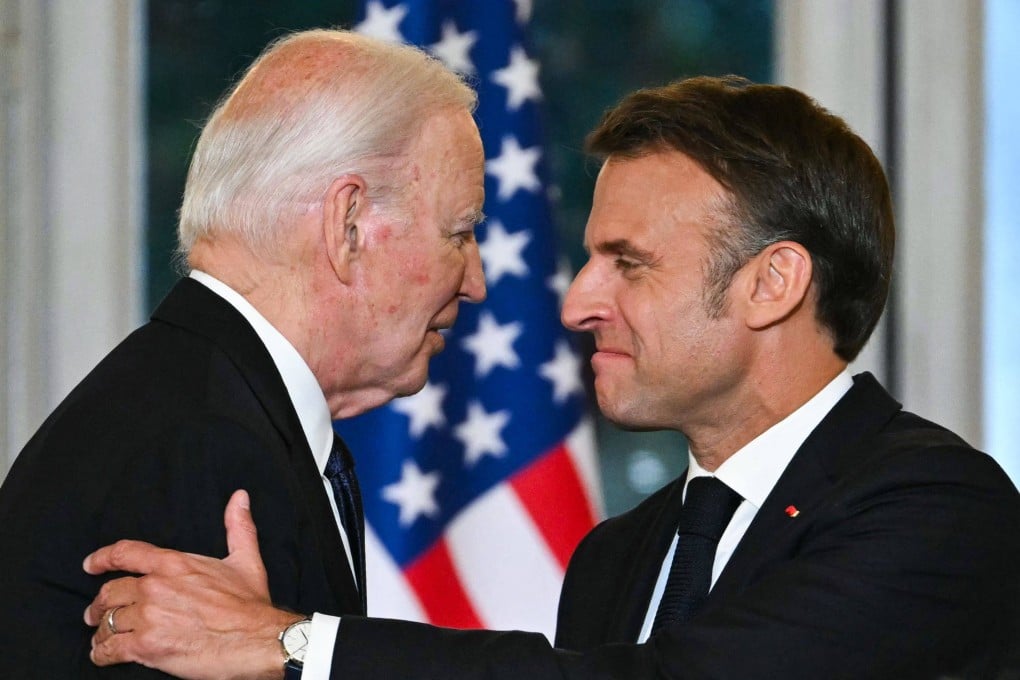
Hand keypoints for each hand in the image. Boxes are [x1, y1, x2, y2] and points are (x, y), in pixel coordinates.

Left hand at [83, 489, 303, 679]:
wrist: (254, 639)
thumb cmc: (249, 605)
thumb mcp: (246, 559)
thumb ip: (238, 526)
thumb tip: (240, 498)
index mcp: (174, 564)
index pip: (125, 553)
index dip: (102, 558)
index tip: (91, 565)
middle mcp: (154, 587)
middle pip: (110, 591)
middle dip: (100, 604)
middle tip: (96, 613)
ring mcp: (148, 617)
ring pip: (108, 622)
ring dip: (101, 631)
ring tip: (101, 637)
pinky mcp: (146, 647)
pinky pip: (111, 649)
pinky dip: (102, 653)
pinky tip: (103, 655)